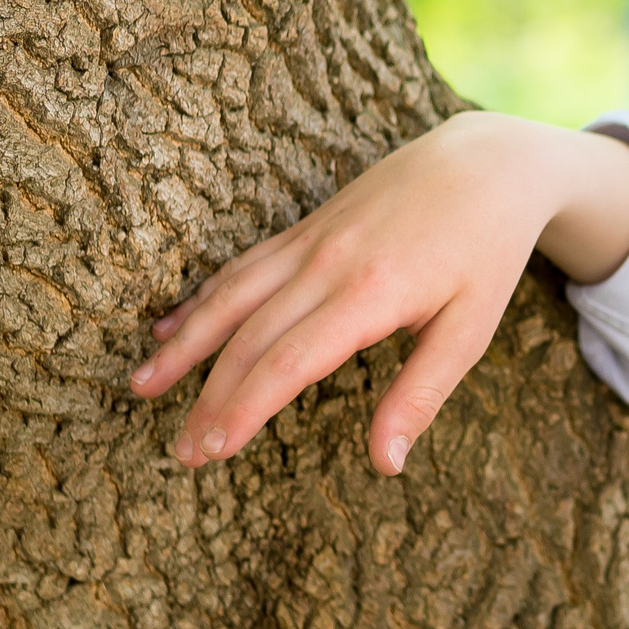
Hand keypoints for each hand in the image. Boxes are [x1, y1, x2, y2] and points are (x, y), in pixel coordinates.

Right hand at [128, 113, 628, 474]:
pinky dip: (202, 298)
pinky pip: (243, 266)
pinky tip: (170, 326)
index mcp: (370, 295)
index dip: (243, 408)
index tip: (211, 449)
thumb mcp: (470, 330)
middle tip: (182, 452)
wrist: (486, 164)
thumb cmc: (485, 253)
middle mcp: (328, 264)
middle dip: (209, 397)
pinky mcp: (307, 227)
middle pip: (249, 336)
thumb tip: (386, 464)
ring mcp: (311, 241)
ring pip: (231, 296)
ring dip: (185, 343)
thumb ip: (421, 395)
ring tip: (142, 386)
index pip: (288, 362)